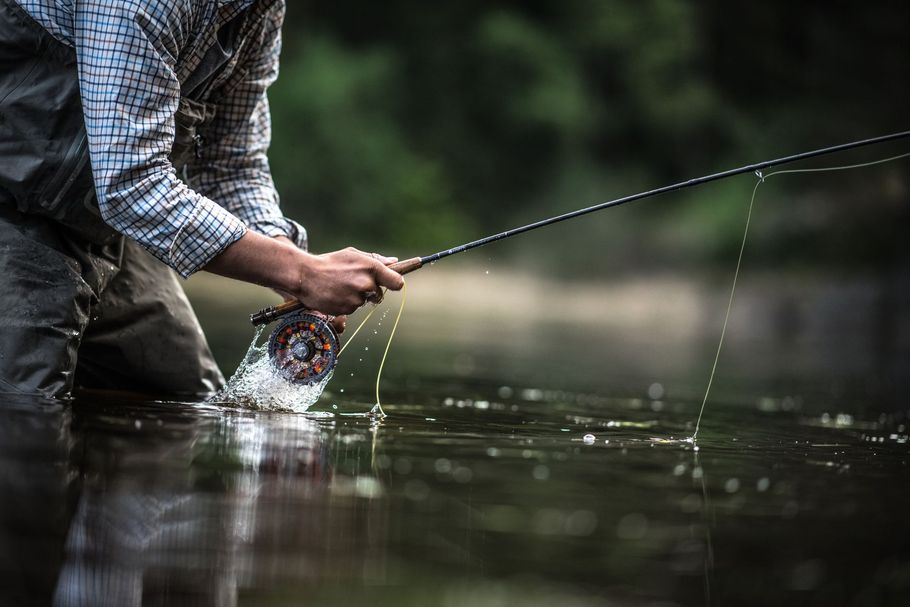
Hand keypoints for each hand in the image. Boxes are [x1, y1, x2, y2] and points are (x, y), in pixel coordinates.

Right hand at [204, 233, 403, 316]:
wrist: (305, 275)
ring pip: (365, 302)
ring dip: (357, 297)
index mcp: (371, 267)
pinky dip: (346, 304)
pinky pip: (352, 309)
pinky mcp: (346, 309)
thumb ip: (375, 260)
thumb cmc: (331, 262)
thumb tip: (395, 262)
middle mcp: (366, 283)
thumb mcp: (353, 255)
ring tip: (340, 286)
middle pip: (380, 294)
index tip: (394, 283)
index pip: (397, 282)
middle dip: (371, 290)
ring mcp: (356, 298)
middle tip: (354, 281)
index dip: (396, 283)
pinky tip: (335, 294)